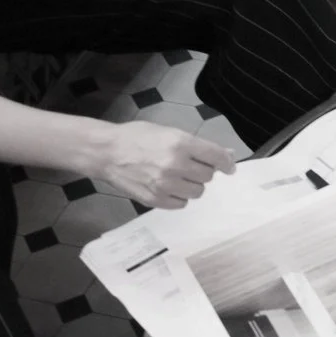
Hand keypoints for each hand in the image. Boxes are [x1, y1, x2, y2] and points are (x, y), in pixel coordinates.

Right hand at [95, 120, 236, 209]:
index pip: (216, 157)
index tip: (229, 166)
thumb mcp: (169, 132)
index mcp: (180, 143)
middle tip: (191, 166)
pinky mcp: (155, 199)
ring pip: (197, 192)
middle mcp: (175, 165)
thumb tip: (226, 154)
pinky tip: (168, 186)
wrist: (107, 152)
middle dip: (203, 171)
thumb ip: (198, 146)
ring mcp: (165, 184)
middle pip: (208, 176)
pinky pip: (181, 204)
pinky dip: (179, 196)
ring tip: (178, 176)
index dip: (226, 162)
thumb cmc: (137, 137)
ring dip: (192, 185)